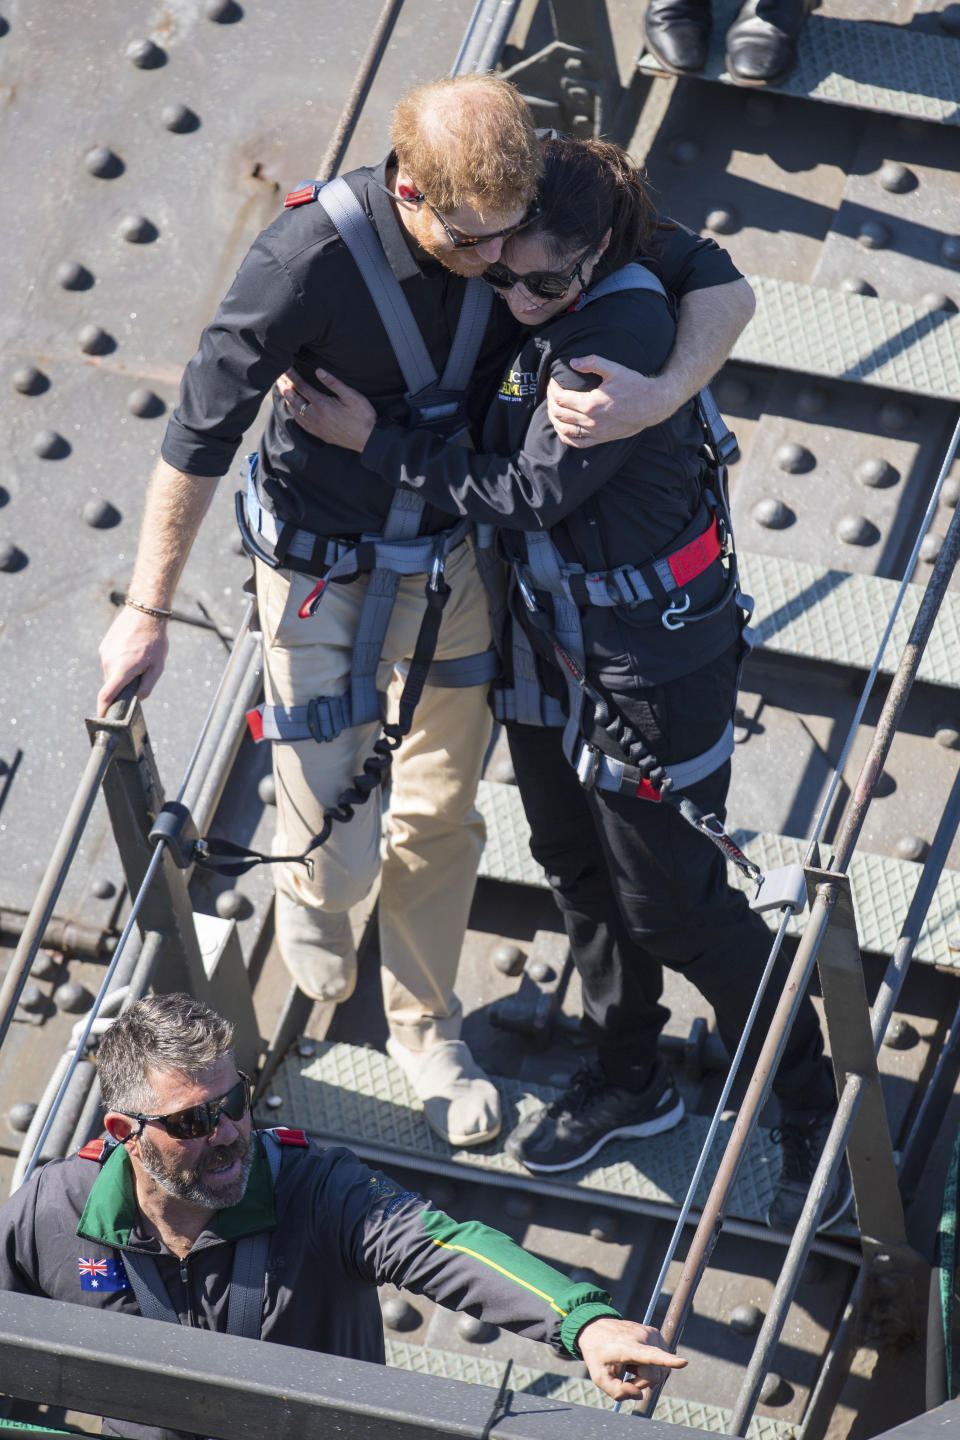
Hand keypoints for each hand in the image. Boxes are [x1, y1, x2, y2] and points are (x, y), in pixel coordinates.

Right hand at [97, 607, 167, 716]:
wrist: (145, 612)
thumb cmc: (154, 640)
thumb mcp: (158, 666)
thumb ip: (147, 686)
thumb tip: (138, 699)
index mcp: (122, 670)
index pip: (106, 695)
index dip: (102, 709)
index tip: (101, 719)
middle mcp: (109, 662)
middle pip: (111, 684)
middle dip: (122, 685)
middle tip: (140, 674)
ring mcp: (104, 653)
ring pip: (111, 672)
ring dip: (122, 672)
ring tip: (138, 658)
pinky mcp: (104, 646)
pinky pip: (110, 661)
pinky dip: (119, 661)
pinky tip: (132, 650)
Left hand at [276, 367, 376, 452]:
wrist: (368, 439)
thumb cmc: (363, 416)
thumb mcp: (351, 396)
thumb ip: (333, 383)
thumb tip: (318, 371)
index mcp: (322, 404)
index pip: (301, 387)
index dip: (292, 377)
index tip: (285, 369)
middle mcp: (315, 416)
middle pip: (294, 399)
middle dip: (285, 388)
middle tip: (278, 378)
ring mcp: (316, 426)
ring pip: (296, 412)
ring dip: (288, 401)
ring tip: (283, 392)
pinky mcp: (320, 434)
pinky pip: (301, 423)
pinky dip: (294, 414)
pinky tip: (294, 411)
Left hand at [547, 356, 679, 447]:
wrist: (653, 405)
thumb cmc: (634, 385)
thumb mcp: (614, 369)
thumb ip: (592, 362)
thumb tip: (572, 362)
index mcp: (591, 404)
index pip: (560, 398)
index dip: (552, 388)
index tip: (552, 380)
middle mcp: (591, 421)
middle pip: (559, 413)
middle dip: (550, 401)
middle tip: (551, 392)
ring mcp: (595, 432)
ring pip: (564, 430)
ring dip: (554, 419)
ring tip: (553, 408)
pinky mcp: (601, 439)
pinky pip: (577, 443)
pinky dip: (565, 436)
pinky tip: (562, 428)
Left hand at [576, 1316, 685, 1401]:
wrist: (595, 1327)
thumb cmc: (597, 1354)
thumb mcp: (599, 1377)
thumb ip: (617, 1392)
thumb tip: (640, 1394)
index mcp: (629, 1347)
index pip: (652, 1356)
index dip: (668, 1361)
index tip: (683, 1362)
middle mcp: (643, 1337)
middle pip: (655, 1375)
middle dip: (642, 1382)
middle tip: (626, 1376)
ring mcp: (651, 1333)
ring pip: (661, 1368)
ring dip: (647, 1374)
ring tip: (630, 1366)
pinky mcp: (655, 1332)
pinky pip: (662, 1359)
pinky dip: (652, 1365)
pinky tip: (637, 1361)